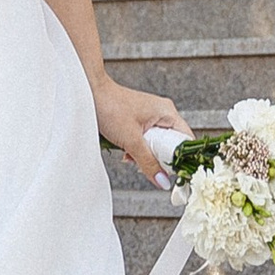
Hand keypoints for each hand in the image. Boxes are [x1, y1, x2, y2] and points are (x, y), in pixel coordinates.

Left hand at [93, 72, 182, 186]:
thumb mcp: (131, 140)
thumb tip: (162, 181)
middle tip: (150, 166)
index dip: (182, 159)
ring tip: (132, 156)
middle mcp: (162, 113)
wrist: (88, 92)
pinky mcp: (139, 120)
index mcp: (167, 113)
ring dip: (146, 154)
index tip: (175, 175)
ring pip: (157, 144)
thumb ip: (148, 163)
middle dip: (159, 158)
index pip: (186, 140)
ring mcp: (151, 116)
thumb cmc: (109, 106)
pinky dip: (138, 148)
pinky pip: (146, 139)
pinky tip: (127, 152)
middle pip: (172, 144)